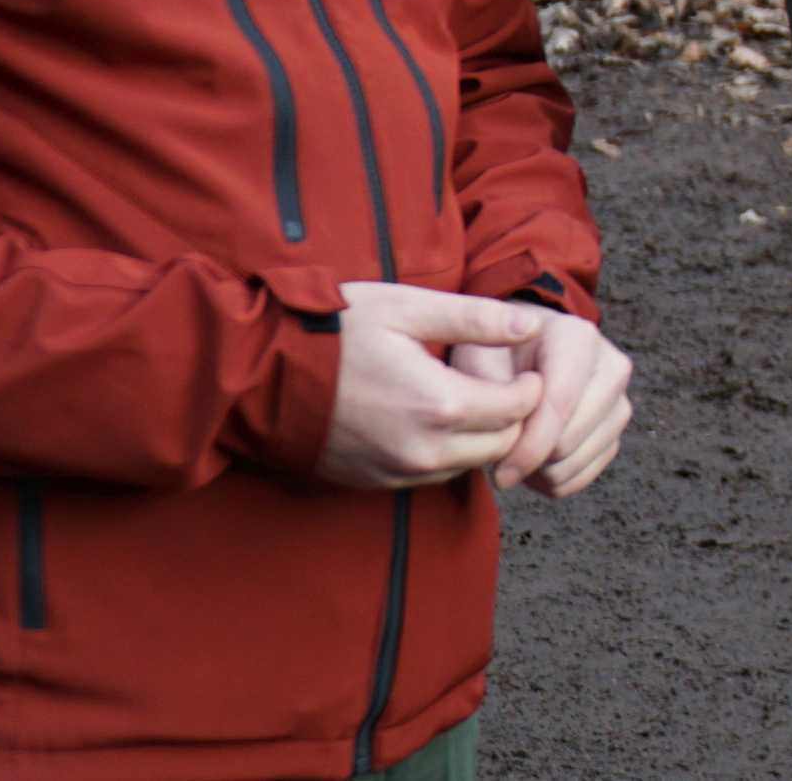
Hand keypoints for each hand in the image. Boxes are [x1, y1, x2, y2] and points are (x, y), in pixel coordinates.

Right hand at [315, 284, 545, 490]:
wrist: (260, 376)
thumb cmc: (333, 332)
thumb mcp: (406, 308)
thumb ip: (474, 319)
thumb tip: (530, 326)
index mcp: (438, 404)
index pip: (518, 409)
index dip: (531, 388)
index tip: (526, 369)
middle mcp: (423, 450)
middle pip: (501, 445)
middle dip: (513, 417)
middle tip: (506, 385)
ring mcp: (396, 472)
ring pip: (469, 465)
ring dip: (481, 439)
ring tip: (472, 400)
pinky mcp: (375, 483)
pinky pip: (432, 477)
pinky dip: (448, 454)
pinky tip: (436, 421)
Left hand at [445, 308, 636, 496]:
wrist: (520, 353)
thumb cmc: (496, 354)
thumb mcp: (478, 359)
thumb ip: (492, 395)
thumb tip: (516, 434)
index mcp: (579, 339)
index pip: (559, 404)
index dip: (529, 447)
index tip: (499, 473)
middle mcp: (611, 367)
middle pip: (571, 440)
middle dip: (531, 459)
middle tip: (500, 454)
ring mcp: (619, 399)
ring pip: (579, 461)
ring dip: (541, 472)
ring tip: (515, 454)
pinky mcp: (615, 428)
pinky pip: (586, 474)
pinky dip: (556, 479)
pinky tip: (534, 461)